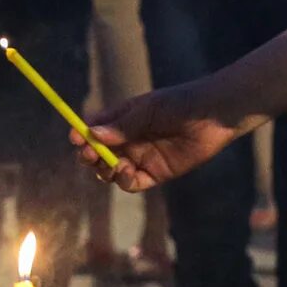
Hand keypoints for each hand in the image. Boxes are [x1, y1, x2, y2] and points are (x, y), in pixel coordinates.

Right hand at [80, 81, 249, 192]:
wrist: (212, 116)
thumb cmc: (179, 104)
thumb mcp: (148, 110)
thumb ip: (122, 125)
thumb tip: (91, 134)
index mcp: (123, 119)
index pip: (95, 129)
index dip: (82, 134)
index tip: (75, 137)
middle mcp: (128, 140)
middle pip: (99, 153)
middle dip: (89, 155)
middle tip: (89, 154)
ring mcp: (141, 158)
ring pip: (111, 170)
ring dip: (105, 169)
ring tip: (112, 164)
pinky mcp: (155, 174)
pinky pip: (132, 183)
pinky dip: (124, 180)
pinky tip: (127, 171)